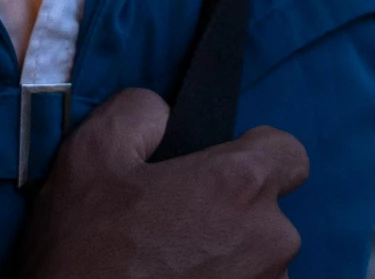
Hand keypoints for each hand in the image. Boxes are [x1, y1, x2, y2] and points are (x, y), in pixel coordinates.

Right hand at [15, 89, 309, 278]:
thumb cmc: (86, 248)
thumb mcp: (91, 154)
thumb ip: (139, 111)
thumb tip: (163, 115)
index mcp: (240, 185)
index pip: (289, 153)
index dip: (254, 153)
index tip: (217, 169)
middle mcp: (272, 240)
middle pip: (268, 211)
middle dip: (229, 212)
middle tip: (172, 223)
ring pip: (259, 259)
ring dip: (226, 257)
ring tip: (168, 264)